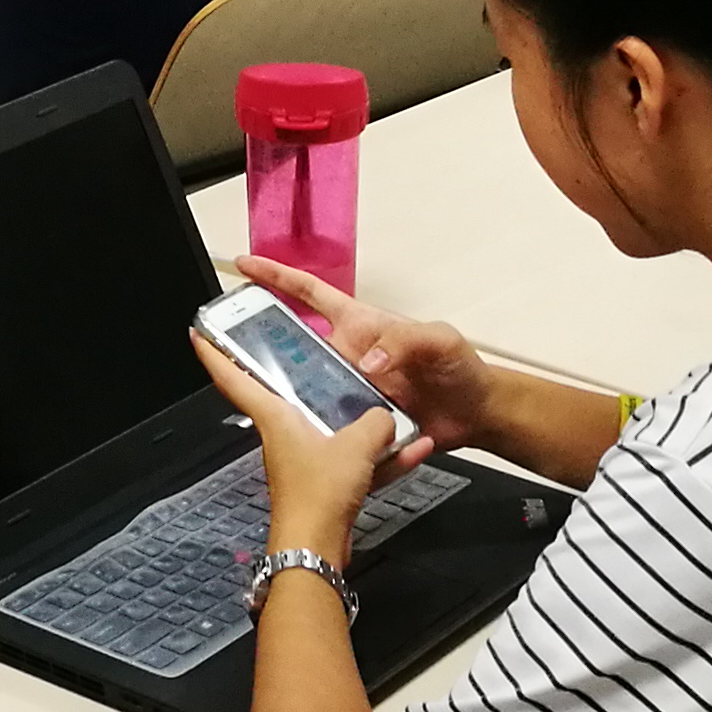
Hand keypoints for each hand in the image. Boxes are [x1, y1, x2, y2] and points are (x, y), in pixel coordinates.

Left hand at [191, 330, 398, 564]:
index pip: (233, 377)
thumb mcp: (356, 444)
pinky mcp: (323, 484)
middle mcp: (283, 435)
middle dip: (302, 376)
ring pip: (333, 431)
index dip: (214, 352)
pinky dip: (380, 457)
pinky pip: (352, 460)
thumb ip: (375, 422)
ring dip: (364, 425)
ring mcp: (303, 460)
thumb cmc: (320, 491)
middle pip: (288, 397)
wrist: (316, 547)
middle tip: (311, 351)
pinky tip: (413, 451)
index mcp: (275, 417)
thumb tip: (385, 417)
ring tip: (397, 411)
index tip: (198, 330)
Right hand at [239, 257, 498, 467]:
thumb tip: (370, 361)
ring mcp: (349, 392)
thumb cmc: (460, 367)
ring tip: (268, 407)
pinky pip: (332, 428)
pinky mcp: (356, 425)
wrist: (476, 414)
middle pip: (295, 347)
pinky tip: (315, 444)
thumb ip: (406, 341)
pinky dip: (323, 435)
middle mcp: (346, 357)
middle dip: (262, 347)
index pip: (310, 295)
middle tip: (234, 353)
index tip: (246, 266)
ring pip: (305, 391)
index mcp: (359, 327)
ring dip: (289, 398)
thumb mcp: (439, 340)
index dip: (277, 277)